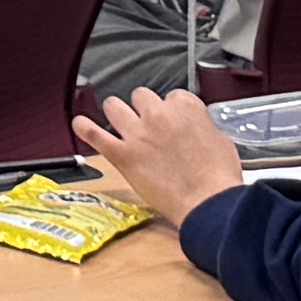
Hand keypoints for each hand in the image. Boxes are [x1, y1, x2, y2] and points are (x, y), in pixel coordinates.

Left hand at [74, 86, 243, 222]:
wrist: (207, 203)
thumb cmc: (219, 178)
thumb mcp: (220, 141)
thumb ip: (200, 127)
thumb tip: (192, 130)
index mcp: (186, 107)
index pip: (173, 97)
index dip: (172, 111)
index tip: (172, 122)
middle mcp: (158, 114)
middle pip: (142, 97)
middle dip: (145, 109)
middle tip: (149, 125)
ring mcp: (138, 133)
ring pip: (115, 106)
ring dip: (117, 112)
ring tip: (119, 120)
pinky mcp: (123, 155)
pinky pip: (96, 136)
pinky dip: (86, 129)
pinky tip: (80, 124)